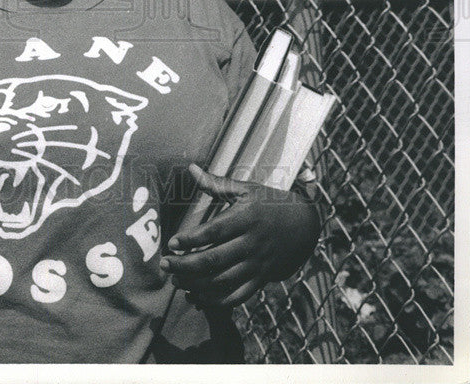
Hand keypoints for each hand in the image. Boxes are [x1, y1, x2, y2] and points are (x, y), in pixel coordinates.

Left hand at [159, 164, 320, 308]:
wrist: (304, 225)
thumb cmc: (270, 202)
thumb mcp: (246, 189)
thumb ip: (216, 183)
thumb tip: (191, 168)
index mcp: (246, 218)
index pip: (214, 231)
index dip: (191, 239)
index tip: (171, 243)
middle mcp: (252, 243)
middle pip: (215, 260)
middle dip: (186, 265)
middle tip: (165, 265)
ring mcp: (257, 264)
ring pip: (224, 281)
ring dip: (197, 284)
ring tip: (176, 280)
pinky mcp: (262, 279)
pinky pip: (238, 295)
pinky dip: (217, 300)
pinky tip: (198, 296)